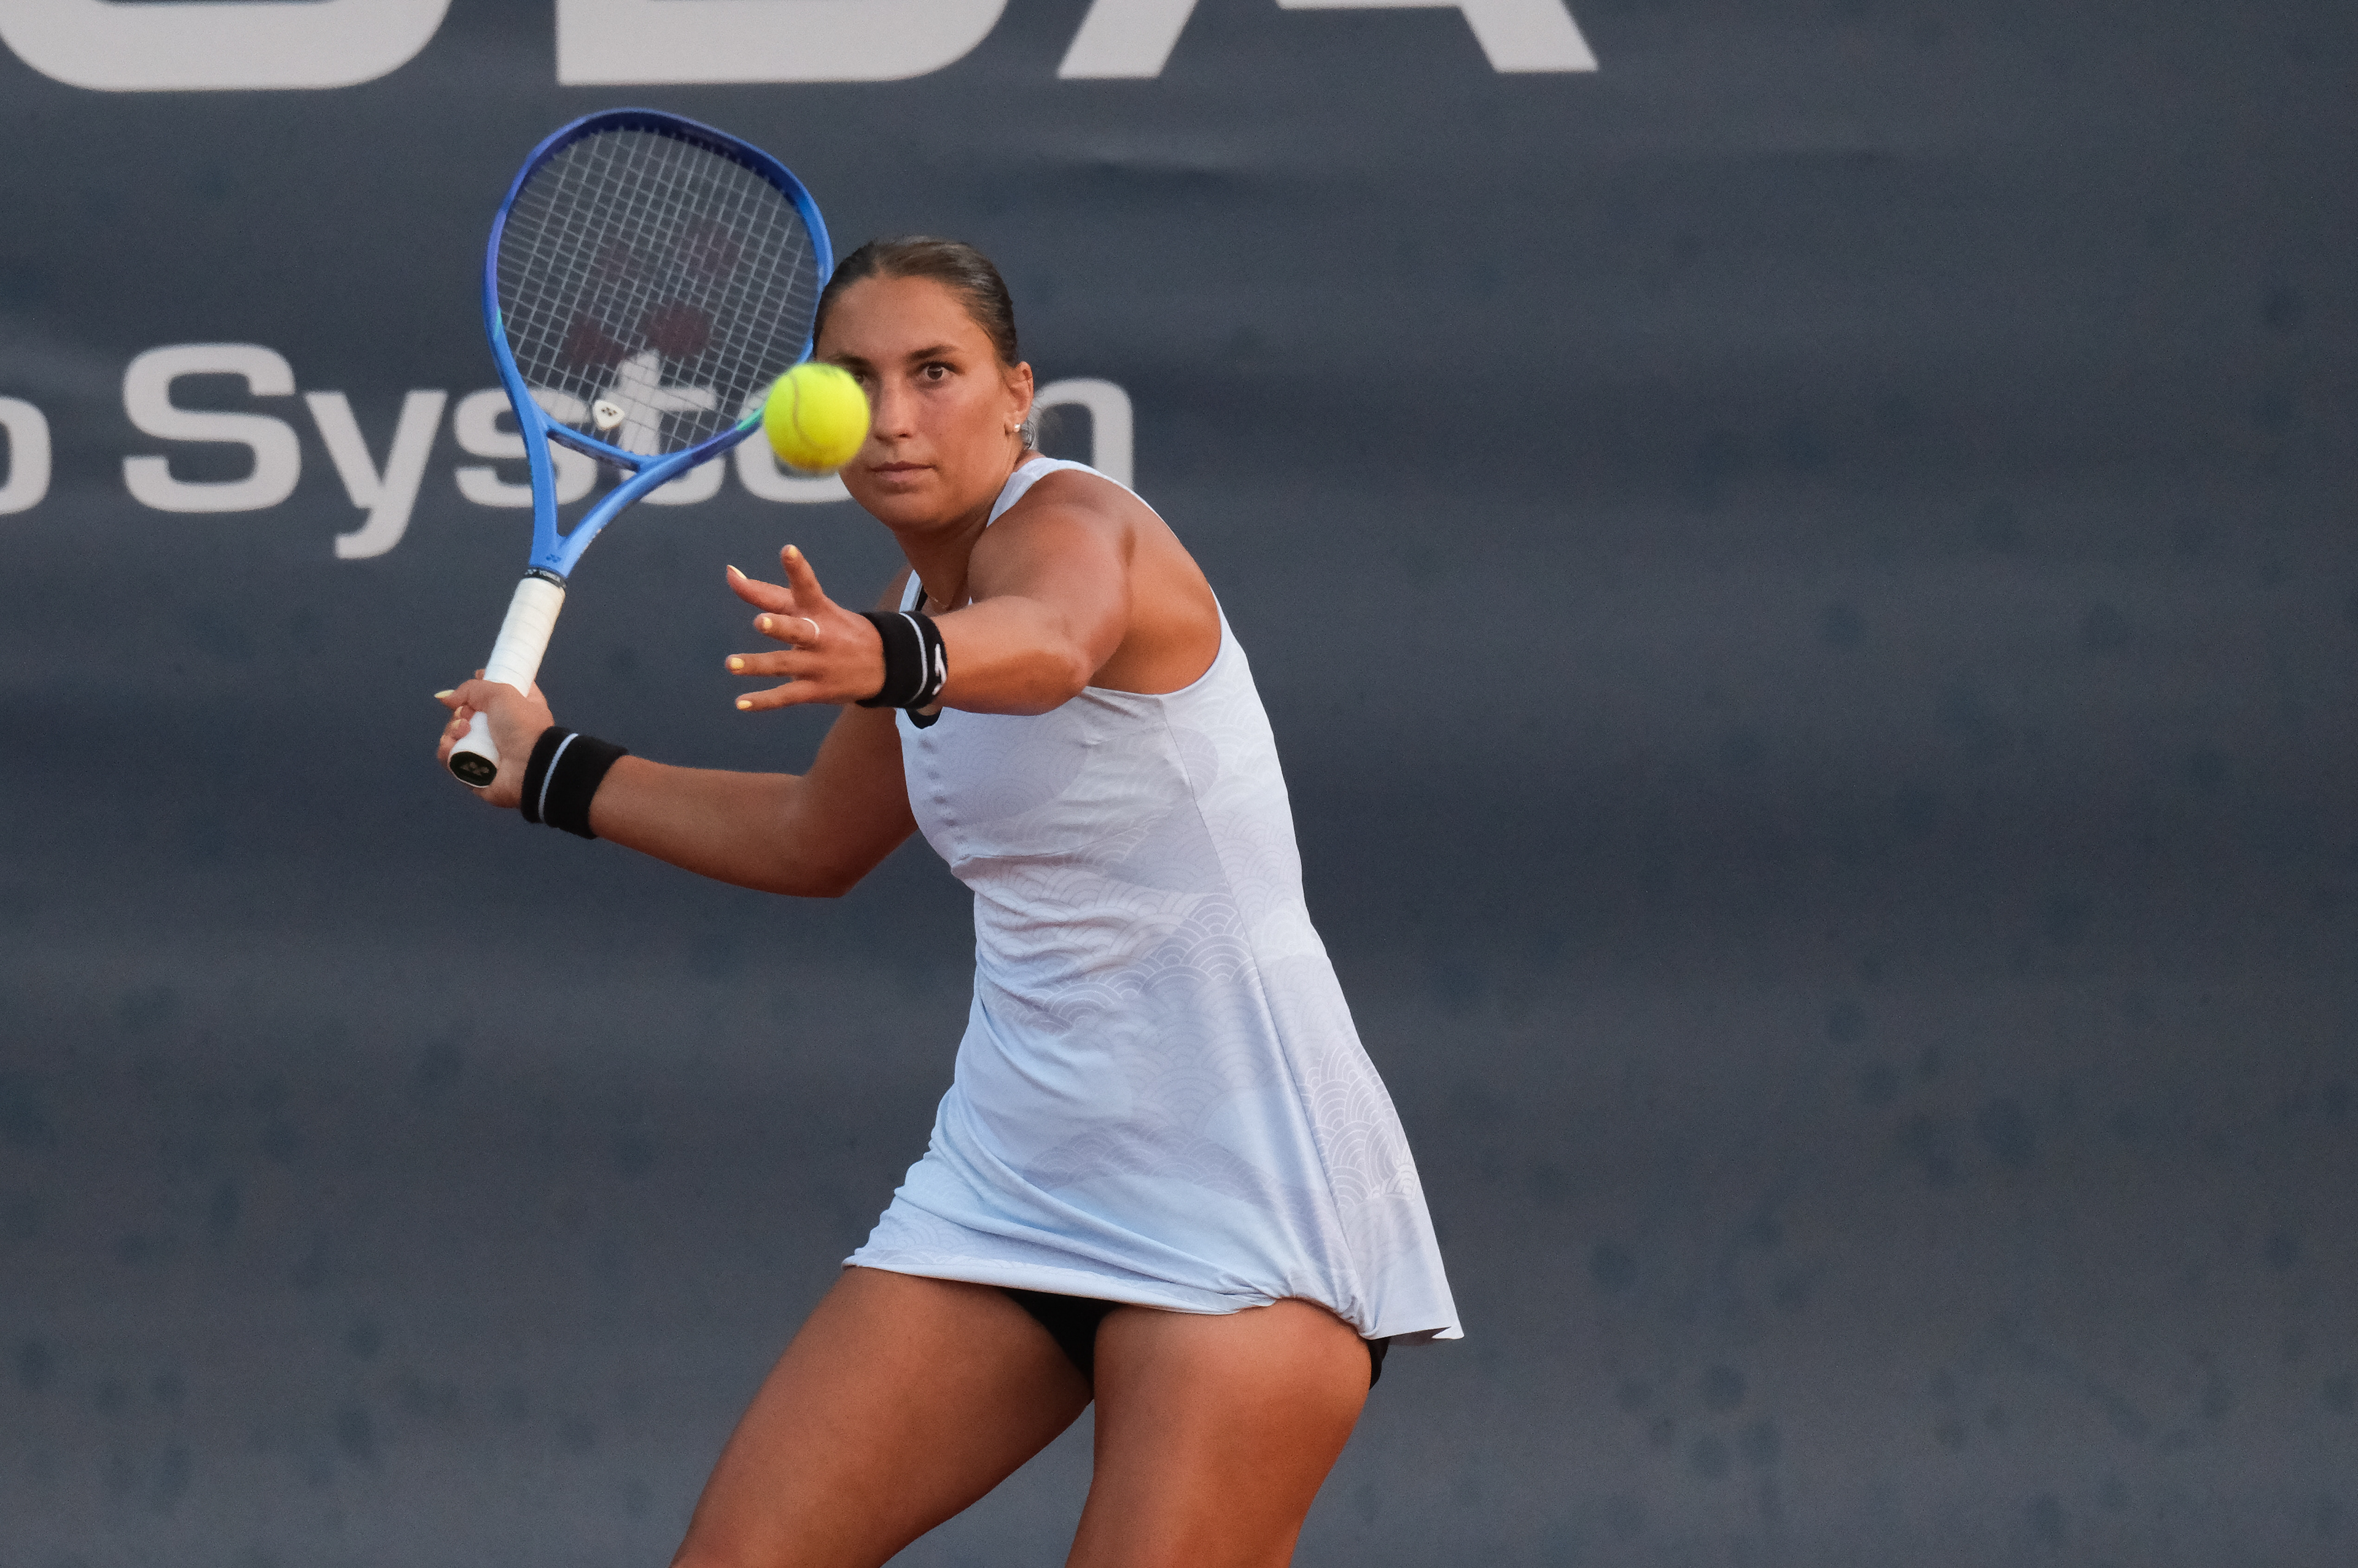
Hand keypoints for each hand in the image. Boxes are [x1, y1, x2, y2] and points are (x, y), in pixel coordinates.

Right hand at [435, 672, 554, 808]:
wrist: (529, 766)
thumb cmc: (522, 726)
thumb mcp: (502, 693)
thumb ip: (471, 689)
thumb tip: (446, 698)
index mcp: (516, 706)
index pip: (493, 691)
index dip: (480, 686)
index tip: (475, 684)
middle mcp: (500, 727)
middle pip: (465, 712)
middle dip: (460, 712)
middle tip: (467, 715)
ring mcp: (485, 749)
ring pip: (454, 734)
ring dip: (453, 730)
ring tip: (463, 732)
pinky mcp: (472, 769)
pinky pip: (450, 757)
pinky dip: (447, 751)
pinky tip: (452, 746)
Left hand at [723, 545, 886, 710]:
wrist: (884, 664)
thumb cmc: (832, 627)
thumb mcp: (809, 607)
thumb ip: (766, 592)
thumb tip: (729, 572)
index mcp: (818, 610)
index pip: (807, 586)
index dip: (797, 569)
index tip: (788, 550)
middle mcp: (819, 635)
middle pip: (798, 630)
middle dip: (780, 626)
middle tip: (760, 621)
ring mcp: (818, 664)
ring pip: (786, 664)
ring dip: (759, 664)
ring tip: (731, 663)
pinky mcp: (816, 689)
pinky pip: (787, 696)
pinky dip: (764, 700)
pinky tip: (741, 702)